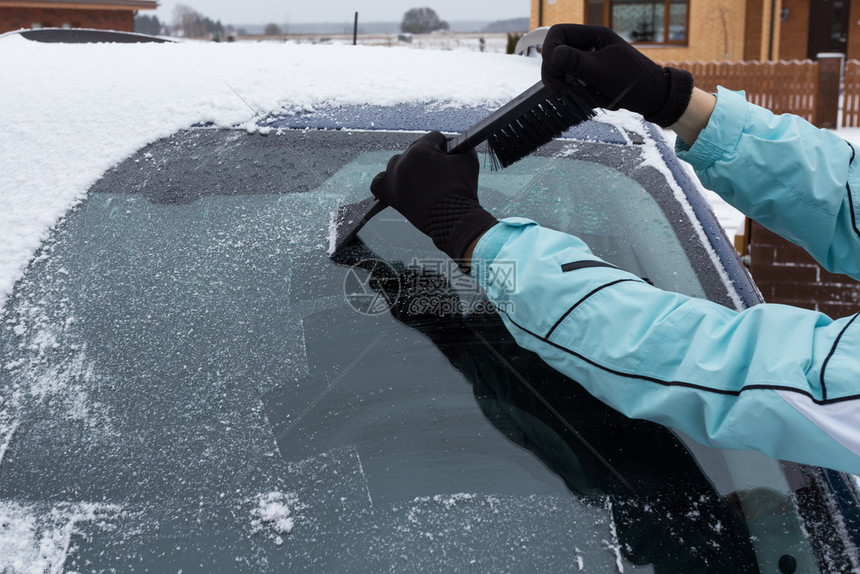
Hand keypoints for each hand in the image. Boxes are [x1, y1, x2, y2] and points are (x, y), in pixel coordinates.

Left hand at [370, 132, 497, 264]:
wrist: (453, 219)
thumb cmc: (461, 191)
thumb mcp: (468, 160)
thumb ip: (461, 146)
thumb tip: (455, 144)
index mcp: (421, 150)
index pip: (434, 138)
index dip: (445, 147)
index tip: (450, 157)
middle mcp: (403, 161)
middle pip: (416, 149)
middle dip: (429, 158)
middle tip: (441, 173)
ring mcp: (393, 178)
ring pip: (399, 163)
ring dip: (411, 168)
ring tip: (424, 181)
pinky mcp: (389, 195)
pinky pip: (379, 182)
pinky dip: (387, 181)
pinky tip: (397, 183)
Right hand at [541, 24, 692, 126]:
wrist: (654, 97)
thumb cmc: (633, 81)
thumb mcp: (602, 71)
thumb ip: (576, 62)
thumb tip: (552, 55)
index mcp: (593, 35)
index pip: (557, 34)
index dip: (550, 52)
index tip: (557, 73)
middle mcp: (588, 45)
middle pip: (555, 54)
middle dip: (554, 74)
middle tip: (562, 92)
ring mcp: (588, 61)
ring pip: (562, 71)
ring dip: (567, 86)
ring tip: (584, 96)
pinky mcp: (590, 76)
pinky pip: (573, 83)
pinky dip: (578, 93)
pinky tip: (593, 97)